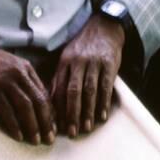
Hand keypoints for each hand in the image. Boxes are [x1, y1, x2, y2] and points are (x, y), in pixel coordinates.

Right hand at [0, 32, 55, 144]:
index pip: (44, 94)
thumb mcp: (12, 65)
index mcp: (26, 68)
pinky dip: (14, 125)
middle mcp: (18, 74)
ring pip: (25, 107)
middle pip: (38, 101)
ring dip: (33, 126)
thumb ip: (25, 80)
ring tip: (36, 140)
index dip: (51, 113)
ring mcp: (4, 81)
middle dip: (46, 123)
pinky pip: (6, 111)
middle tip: (49, 139)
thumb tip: (38, 103)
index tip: (53, 128)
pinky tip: (18, 135)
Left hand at [50, 13, 124, 137]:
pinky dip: (104, 102)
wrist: (104, 27)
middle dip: (71, 114)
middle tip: (71, 132)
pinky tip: (102, 116)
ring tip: (86, 128)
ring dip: (87, 111)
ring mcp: (94, 63)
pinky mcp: (109, 64)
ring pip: (89, 91)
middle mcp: (77, 62)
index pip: (58, 89)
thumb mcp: (67, 59)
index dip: (57, 109)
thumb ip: (60, 79)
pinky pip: (106, 86)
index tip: (57, 126)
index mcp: (64, 62)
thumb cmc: (82, 48)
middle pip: (72, 92)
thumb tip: (50, 103)